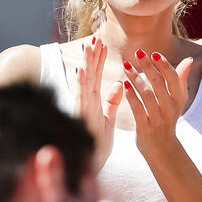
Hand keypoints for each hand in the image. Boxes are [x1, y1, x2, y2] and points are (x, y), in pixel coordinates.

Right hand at [77, 35, 123, 172]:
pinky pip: (81, 98)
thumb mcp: (109, 118)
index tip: (101, 42)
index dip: (98, 59)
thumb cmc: (98, 143)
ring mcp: (82, 109)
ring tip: (88, 47)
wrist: (93, 164)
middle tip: (95, 38)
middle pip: (89, 75)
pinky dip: (81, 84)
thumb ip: (113, 101)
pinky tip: (81, 70)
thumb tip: (121, 83)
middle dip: (91, 57)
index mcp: (93, 101)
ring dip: (86, 64)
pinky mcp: (81, 117)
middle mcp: (85, 102)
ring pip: (84, 82)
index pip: (96, 76)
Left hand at [121, 49, 193, 160]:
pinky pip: (137, 109)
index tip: (154, 54)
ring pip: (146, 94)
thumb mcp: (178, 100)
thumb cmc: (168, 118)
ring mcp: (158, 118)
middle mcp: (170, 108)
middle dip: (147, 67)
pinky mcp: (146, 128)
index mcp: (178, 99)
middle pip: (158, 83)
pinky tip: (124, 84)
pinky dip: (131, 96)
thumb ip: (181, 79)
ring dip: (135, 78)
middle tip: (137, 53)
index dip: (164, 66)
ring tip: (126, 66)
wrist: (163, 148)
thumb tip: (189, 60)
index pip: (173, 79)